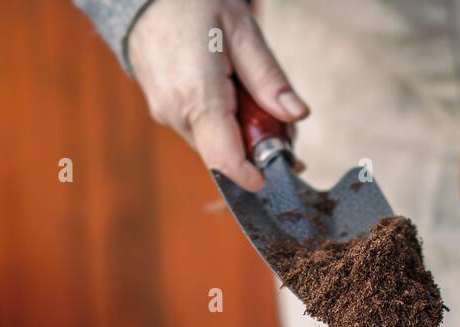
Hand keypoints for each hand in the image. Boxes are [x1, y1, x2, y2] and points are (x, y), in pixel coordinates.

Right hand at [127, 0, 308, 190]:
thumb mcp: (241, 31)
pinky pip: (199, 131)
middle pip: (225, 156)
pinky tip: (231, 96)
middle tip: (281, 123)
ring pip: (213, 145)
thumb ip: (268, 78)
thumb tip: (296, 115)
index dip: (255, 177)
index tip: (282, 170)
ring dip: (239, 134)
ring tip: (252, 98)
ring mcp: (165, 114)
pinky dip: (221, 124)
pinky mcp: (163, 111)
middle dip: (256, 148)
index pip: (227, 163)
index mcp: (197, 97)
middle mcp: (176, 113)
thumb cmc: (191, 5)